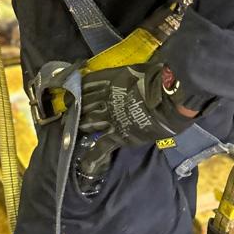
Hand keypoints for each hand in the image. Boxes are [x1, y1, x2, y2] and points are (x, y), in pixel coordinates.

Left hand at [76, 62, 195, 182]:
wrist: (167, 98)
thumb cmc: (157, 79)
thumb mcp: (135, 71)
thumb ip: (125, 77)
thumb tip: (127, 78)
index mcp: (109, 81)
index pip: (87, 84)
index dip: (78, 89)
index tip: (72, 92)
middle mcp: (105, 98)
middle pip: (83, 103)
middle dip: (74, 108)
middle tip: (67, 113)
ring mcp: (110, 118)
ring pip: (87, 121)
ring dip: (79, 125)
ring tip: (71, 130)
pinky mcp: (118, 135)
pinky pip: (102, 146)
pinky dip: (92, 155)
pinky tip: (84, 162)